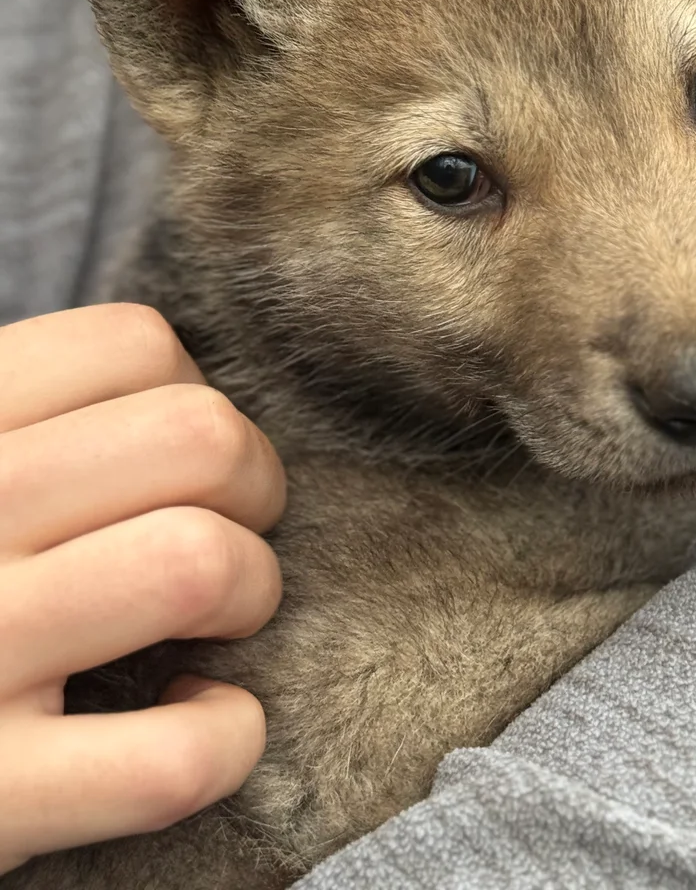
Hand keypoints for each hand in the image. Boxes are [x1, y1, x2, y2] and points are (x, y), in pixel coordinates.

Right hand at [0, 304, 285, 872]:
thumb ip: (41, 420)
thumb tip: (186, 389)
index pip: (133, 343)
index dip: (188, 395)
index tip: (167, 461)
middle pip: (200, 436)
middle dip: (251, 484)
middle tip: (223, 531)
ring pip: (203, 563)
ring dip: (249, 592)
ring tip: (212, 621)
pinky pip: (178, 754)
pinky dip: (227, 737)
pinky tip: (193, 717)